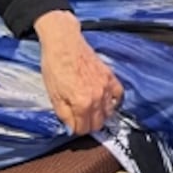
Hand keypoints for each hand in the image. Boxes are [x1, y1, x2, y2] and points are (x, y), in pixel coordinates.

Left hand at [35, 11, 122, 134]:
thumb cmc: (54, 67)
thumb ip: (64, 115)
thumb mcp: (54, 96)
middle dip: (88, 125)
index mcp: (81, 104)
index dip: (76, 129)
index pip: (83, 129)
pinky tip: (105, 100)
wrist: (64, 44)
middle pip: (98, 124)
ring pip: (109, 112)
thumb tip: (71, 127)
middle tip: (80, 119)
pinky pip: (118, 95)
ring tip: (91, 110)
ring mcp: (106, 86)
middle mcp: (97, 98)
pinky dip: (114, 101)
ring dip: (100, 115)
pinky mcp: (110, 76)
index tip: (72, 124)